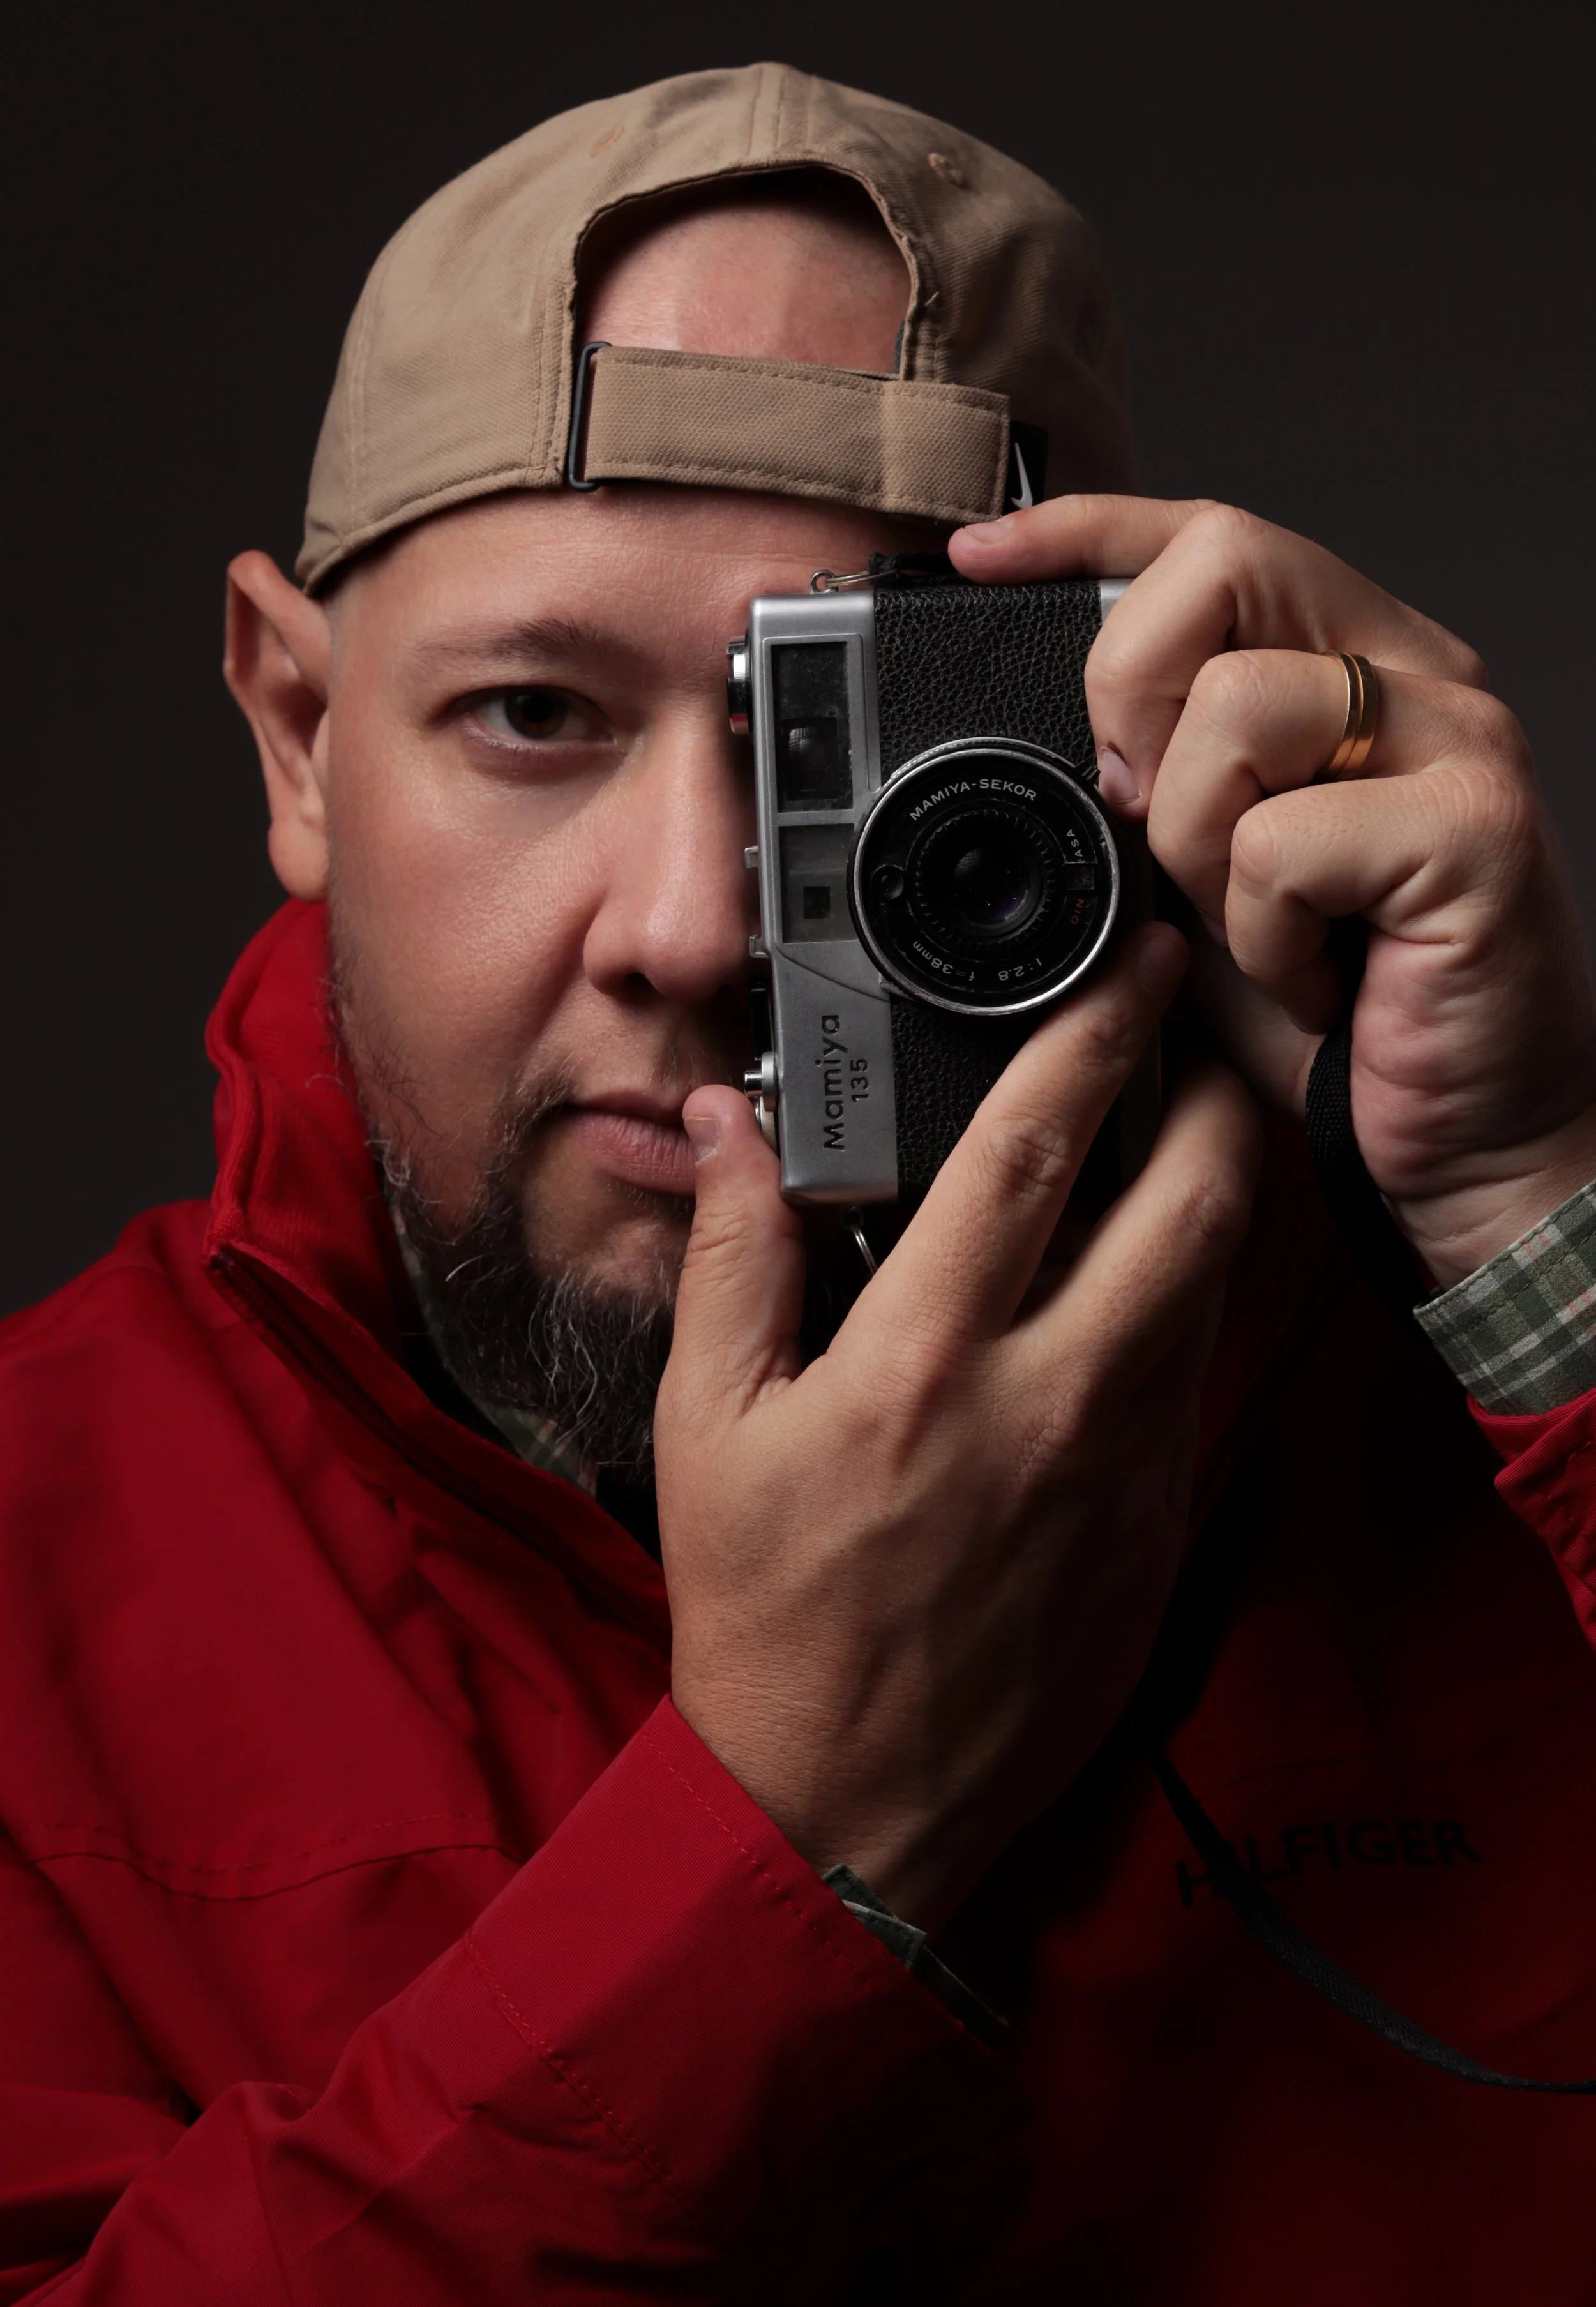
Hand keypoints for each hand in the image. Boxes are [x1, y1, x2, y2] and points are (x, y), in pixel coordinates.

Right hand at [656, 929, 1258, 1930]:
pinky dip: (1189, 1306)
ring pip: (1215, 1284)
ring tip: (1184, 1136)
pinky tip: (1148, 1283)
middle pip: (1189, 1199)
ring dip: (1216, 1191)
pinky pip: (1197, 1380)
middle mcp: (1047, 1400)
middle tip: (1200, 1037)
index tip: (1132, 969)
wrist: (848, 1805)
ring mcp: (1121, 1469)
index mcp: (923, 1360)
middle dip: (1214, 1092)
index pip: (1033, 1151)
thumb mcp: (708, 1428)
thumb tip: (726, 1126)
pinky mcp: (1157, 1529)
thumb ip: (731, 1259)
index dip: (1094, 1036)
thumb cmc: (766, 1613)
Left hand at [952, 499, 1595, 1286]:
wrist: (1466, 1141)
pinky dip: (1265, 937)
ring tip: (1261, 930)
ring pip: (1232, 706)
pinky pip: (1280, 841)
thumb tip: (1060, 750)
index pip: (1214, 538)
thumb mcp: (1206, 886)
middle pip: (1221, 563)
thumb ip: (1154, 797)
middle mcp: (1418, 677)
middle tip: (1157, 825)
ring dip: (1199, 847)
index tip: (980, 555)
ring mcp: (1457, 741)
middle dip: (1133, 696)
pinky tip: (1316, 982)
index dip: (1085, 528)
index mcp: (1354, 667)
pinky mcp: (1476, 826)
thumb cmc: (1345, 1020)